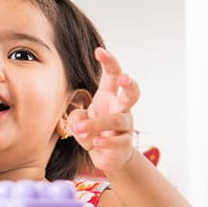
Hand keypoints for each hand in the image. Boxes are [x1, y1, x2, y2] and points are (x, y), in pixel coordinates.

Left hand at [68, 47, 139, 171]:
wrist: (106, 155)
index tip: (99, 51)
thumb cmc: (92, 131)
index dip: (109, 62)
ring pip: (118, 120)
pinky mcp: (125, 143)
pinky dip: (105, 141)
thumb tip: (80, 122)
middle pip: (132, 93)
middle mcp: (121, 108)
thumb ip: (75, 117)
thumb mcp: (77, 120)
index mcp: (108, 96)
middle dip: (129, 84)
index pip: (112, 75)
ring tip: (80, 129)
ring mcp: (126, 126)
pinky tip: (95, 142)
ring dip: (97, 124)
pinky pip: (118, 141)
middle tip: (124, 78)